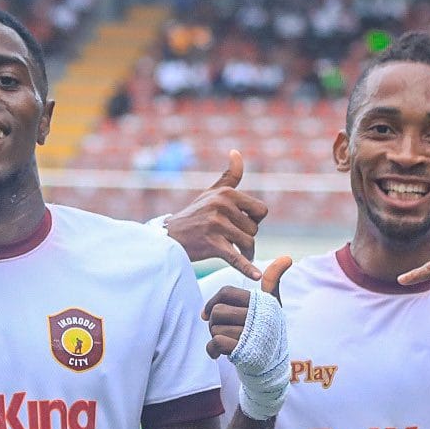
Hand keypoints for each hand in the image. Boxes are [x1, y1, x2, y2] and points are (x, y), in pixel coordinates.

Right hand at [163, 150, 268, 280]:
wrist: (168, 239)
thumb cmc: (193, 216)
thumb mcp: (210, 194)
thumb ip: (229, 176)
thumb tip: (237, 152)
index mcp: (226, 193)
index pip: (261, 210)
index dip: (255, 221)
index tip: (241, 226)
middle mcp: (222, 205)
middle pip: (254, 229)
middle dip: (247, 238)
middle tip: (233, 242)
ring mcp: (216, 224)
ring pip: (247, 243)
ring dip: (246, 253)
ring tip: (236, 254)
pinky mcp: (211, 243)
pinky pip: (235, 257)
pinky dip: (246, 267)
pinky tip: (256, 276)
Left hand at [203, 256, 292, 358]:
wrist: (272, 365)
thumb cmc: (268, 330)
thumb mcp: (272, 305)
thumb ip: (272, 281)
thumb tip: (287, 257)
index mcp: (260, 302)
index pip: (226, 292)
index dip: (212, 301)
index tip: (207, 313)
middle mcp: (257, 316)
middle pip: (217, 311)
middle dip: (213, 323)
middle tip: (222, 331)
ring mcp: (250, 334)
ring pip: (215, 328)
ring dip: (215, 338)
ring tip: (227, 343)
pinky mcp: (243, 350)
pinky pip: (217, 342)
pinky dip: (212, 350)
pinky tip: (217, 354)